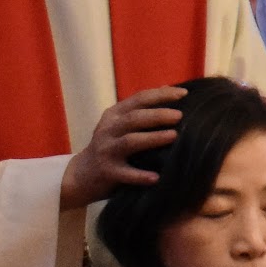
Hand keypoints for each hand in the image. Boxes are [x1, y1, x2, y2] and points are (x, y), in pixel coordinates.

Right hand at [60, 87, 186, 209]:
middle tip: (179, 115)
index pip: (139, 99)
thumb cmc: (111, 145)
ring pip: (130, 141)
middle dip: (157, 115)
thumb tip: (169, 88)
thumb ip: (141, 108)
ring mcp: (106, 150)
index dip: (161, 95)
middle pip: (134, 118)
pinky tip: (156, 178)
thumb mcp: (120, 123)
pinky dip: (140, 175)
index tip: (184, 93)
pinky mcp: (106, 172)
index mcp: (114, 115)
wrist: (81, 175)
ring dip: (152, 138)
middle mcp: (108, 130)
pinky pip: (125, 173)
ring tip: (173, 136)